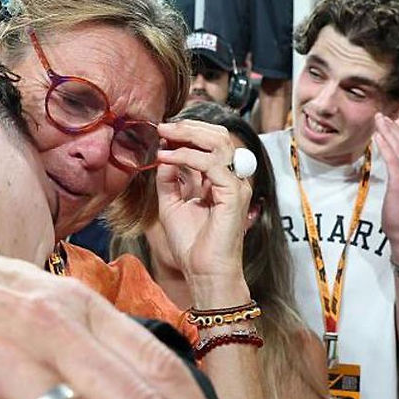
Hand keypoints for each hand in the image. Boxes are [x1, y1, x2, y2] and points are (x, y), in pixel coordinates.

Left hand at [154, 120, 251, 306]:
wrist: (203, 271)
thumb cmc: (191, 243)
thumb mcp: (172, 204)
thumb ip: (169, 179)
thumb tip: (162, 154)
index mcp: (220, 179)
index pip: (211, 142)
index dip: (188, 132)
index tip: (162, 130)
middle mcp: (232, 178)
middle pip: (218, 136)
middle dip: (189, 127)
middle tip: (163, 126)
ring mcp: (236, 185)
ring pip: (219, 143)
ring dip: (188, 135)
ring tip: (164, 135)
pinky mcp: (234, 194)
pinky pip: (211, 164)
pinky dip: (187, 156)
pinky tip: (167, 157)